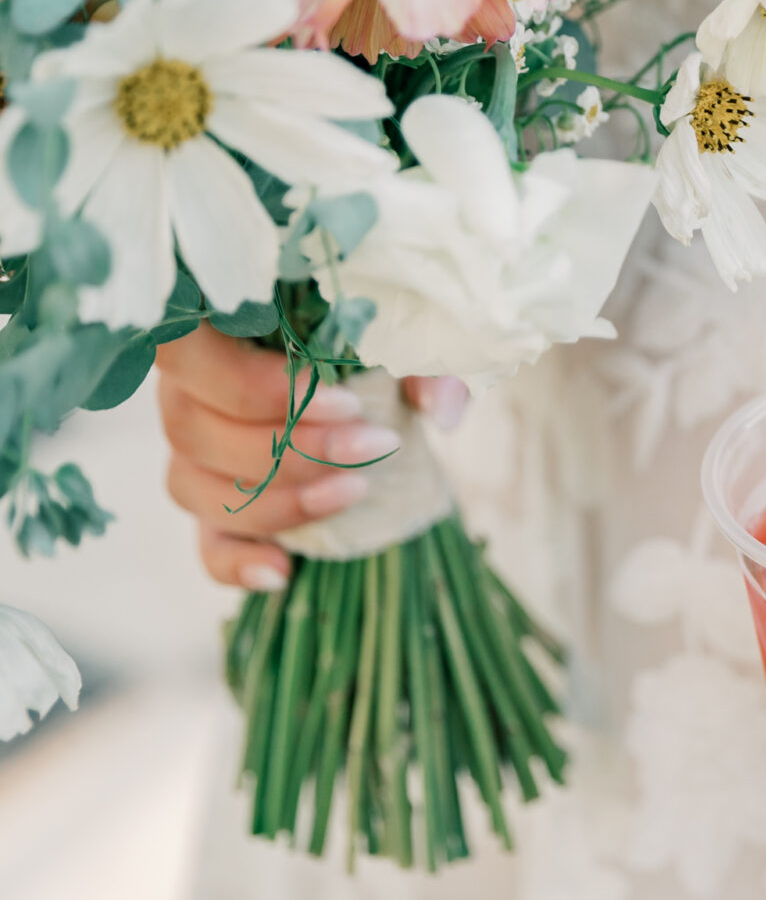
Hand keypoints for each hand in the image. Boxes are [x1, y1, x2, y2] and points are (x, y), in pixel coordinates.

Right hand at [154, 324, 467, 591]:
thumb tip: (442, 409)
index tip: (347, 404)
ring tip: (355, 492)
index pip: (193, 353)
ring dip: (276, 499)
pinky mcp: (215, 508)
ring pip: (193, 485)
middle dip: (289, 447)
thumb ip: (425, 363)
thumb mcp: (403, 343)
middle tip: (371, 447)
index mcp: (217, 329)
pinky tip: (284, 570)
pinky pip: (205, 543)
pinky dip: (236, 563)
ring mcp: (194, 453)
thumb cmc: (376, 351)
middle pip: (192, 428)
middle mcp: (188, 389)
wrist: (378, 398)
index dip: (261, 387)